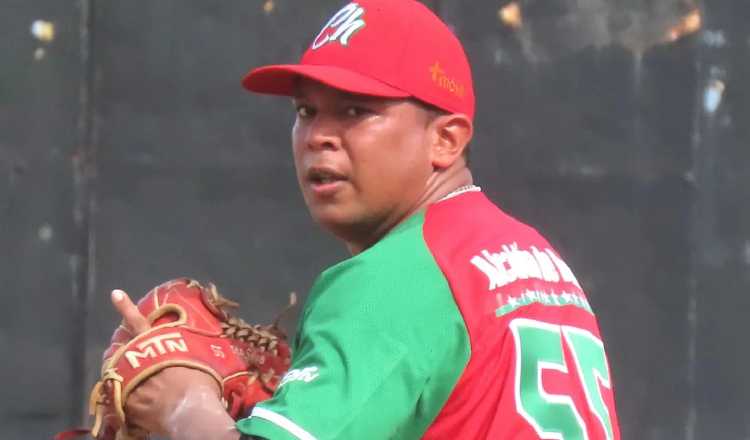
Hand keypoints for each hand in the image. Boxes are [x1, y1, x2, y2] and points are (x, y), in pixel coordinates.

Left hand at [110, 289, 223, 436]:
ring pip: (116, 372)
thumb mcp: (200, 363)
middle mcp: (136, 358)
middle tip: (123, 351)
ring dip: (122, 374)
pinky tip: (136, 406)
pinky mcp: (122, 400)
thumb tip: (197, 358)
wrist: (185, 409)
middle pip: (120, 349)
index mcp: (156, 343)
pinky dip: (126, 398)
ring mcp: (126, 379)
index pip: (138, 321)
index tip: (115, 294)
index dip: (126, 307)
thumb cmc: (198, 383)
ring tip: (131, 381)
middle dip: (120, 350)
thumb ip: (190, 357)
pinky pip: (120, 396)